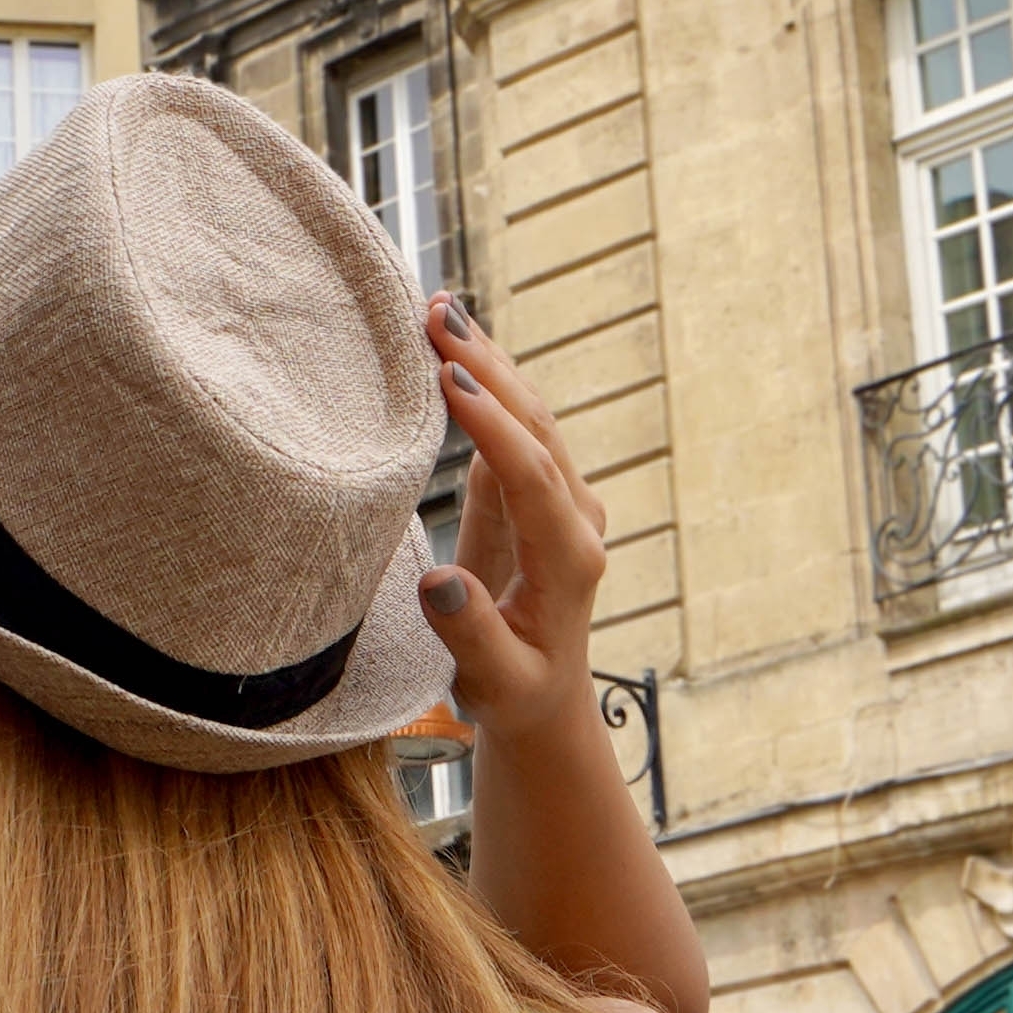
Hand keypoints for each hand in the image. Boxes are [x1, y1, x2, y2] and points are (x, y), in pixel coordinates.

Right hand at [417, 303, 606, 732]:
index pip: (532, 476)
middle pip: (536, 429)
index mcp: (571, 561)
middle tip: (435, 315)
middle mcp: (577, 520)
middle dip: (487, 368)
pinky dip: (486, 384)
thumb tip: (440, 583)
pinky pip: (517, 428)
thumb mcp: (491, 682)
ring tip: (437, 310)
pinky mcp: (540, 494)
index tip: (448, 378)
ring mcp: (564, 502)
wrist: (543, 701)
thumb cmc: (513, 694)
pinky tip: (451, 346)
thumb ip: (469, 633)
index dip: (491, 425)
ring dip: (487, 363)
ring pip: (530, 418)